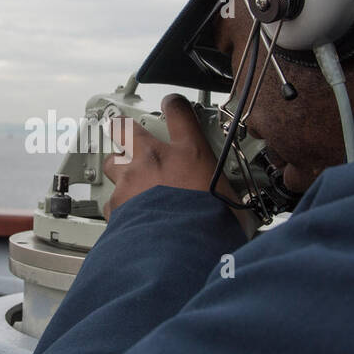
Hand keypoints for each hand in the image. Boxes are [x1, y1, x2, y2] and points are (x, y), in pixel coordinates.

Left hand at [101, 94, 239, 220]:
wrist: (181, 248)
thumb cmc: (210, 225)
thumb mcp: (232, 204)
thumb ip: (230, 201)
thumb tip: (242, 216)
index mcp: (189, 154)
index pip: (180, 114)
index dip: (174, 106)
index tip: (172, 105)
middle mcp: (155, 160)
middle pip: (128, 129)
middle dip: (124, 129)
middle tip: (125, 131)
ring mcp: (131, 180)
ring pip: (111, 163)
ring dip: (117, 169)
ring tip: (125, 180)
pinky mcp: (117, 205)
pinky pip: (111, 201)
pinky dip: (117, 208)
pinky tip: (126, 217)